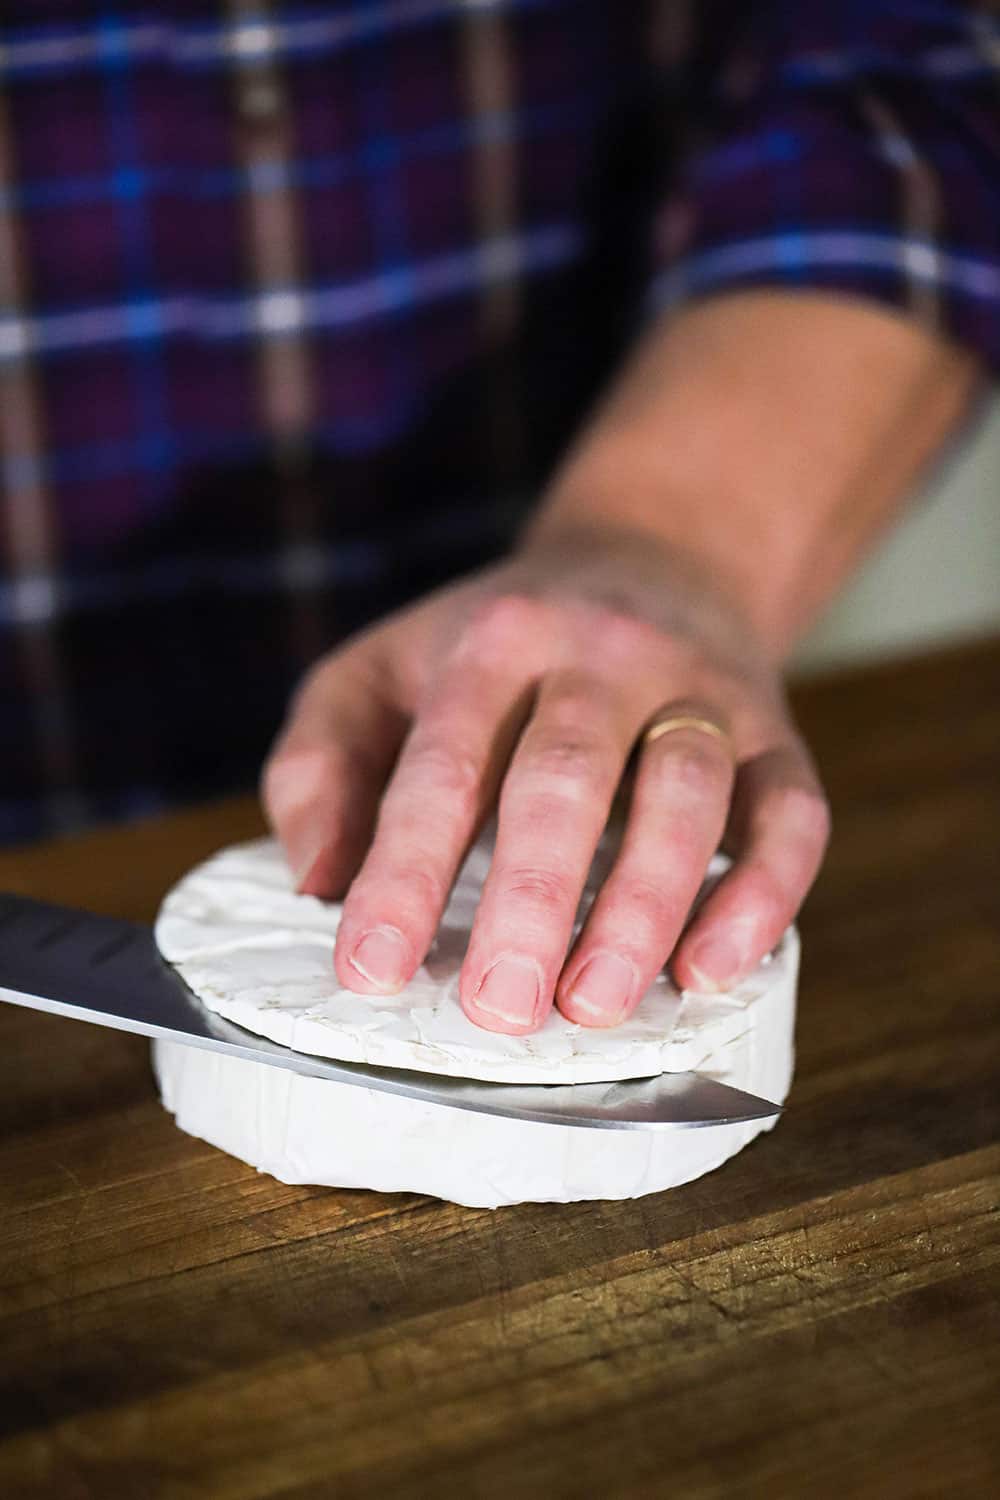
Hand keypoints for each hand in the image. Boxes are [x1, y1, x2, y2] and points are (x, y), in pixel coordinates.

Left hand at [262, 524, 828, 1035]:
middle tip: (499, 1009)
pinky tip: (711, 969)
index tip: (371, 972)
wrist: (651, 557)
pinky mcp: (771, 730)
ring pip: (686, 791)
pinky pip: (791, 811)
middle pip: (566, 776)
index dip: (404, 873)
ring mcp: (697, 690)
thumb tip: (317, 882)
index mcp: (492, 643)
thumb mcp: (375, 671)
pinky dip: (762, 892)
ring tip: (596, 1005)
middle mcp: (600, 655)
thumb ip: (319, 764)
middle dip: (531, 900)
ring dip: (645, 905)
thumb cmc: (492, 646)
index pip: (442, 764)